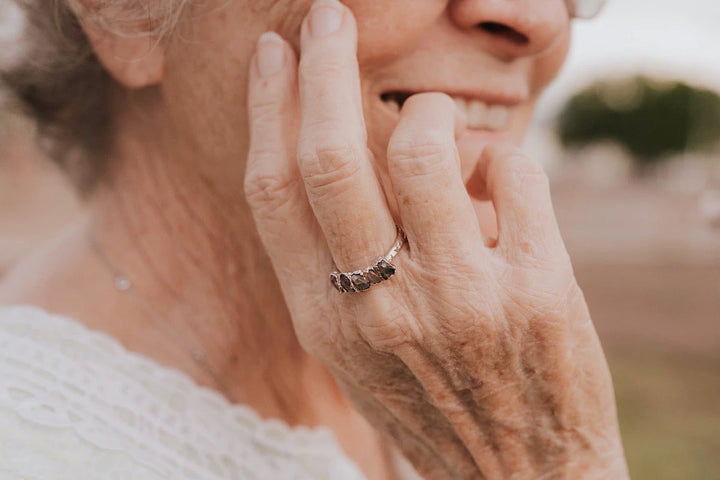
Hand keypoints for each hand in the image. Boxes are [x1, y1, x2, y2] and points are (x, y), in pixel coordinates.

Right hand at [244, 2, 627, 477]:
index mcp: (325, 317)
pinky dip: (502, 156)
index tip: (274, 54)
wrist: (518, 471)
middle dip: (324, 65)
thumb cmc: (429, 398)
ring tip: (434, 120)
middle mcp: (382, 308)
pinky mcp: (537, 289)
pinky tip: (497, 183)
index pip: (276, 190)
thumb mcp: (355, 347)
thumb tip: (346, 151)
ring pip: (427, 150)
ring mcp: (463, 299)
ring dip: (429, 111)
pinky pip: (514, 171)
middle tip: (327, 14)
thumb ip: (337, 260)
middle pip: (334, 157)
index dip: (270, 107)